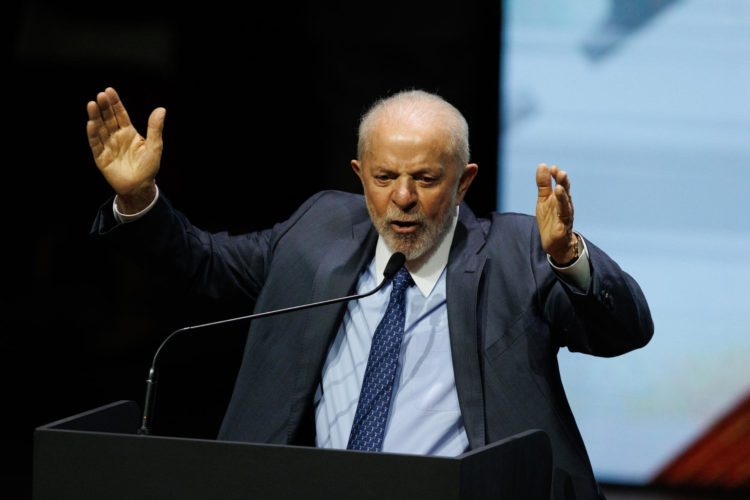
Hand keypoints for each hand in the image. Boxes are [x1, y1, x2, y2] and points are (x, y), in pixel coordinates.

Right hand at [86, 87, 164, 212]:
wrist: (140, 186)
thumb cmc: (148, 167)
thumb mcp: (155, 146)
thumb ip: (155, 128)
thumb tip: (161, 109)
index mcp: (128, 132)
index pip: (120, 114)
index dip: (115, 103)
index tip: (109, 91)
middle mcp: (116, 137)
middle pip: (108, 118)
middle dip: (104, 107)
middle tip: (101, 95)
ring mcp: (108, 146)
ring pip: (100, 128)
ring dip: (95, 117)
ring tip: (92, 104)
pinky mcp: (101, 157)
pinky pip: (96, 144)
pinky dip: (93, 134)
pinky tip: (91, 123)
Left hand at [536, 163, 577, 263]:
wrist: (555, 243)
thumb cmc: (550, 219)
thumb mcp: (543, 200)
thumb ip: (544, 184)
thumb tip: (543, 165)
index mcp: (560, 197)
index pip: (560, 183)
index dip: (556, 176)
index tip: (552, 167)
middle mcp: (565, 204)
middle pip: (565, 191)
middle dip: (563, 182)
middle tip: (560, 172)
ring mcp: (566, 214)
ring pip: (566, 203)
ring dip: (563, 195)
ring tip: (559, 186)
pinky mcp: (564, 225)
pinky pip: (564, 216)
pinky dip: (562, 209)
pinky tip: (559, 206)